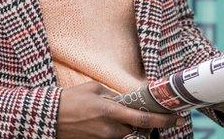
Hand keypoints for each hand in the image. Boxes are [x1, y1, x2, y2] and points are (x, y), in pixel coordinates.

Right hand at [56, 81, 185, 138]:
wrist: (48, 117)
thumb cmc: (71, 100)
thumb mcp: (95, 89)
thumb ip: (114, 95)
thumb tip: (129, 98)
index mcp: (110, 112)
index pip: (143, 119)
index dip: (163, 121)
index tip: (176, 118)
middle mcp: (109, 129)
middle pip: (138, 129)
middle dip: (147, 123)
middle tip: (155, 114)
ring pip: (126, 134)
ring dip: (130, 126)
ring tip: (123, 114)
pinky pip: (114, 137)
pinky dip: (118, 129)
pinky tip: (111, 121)